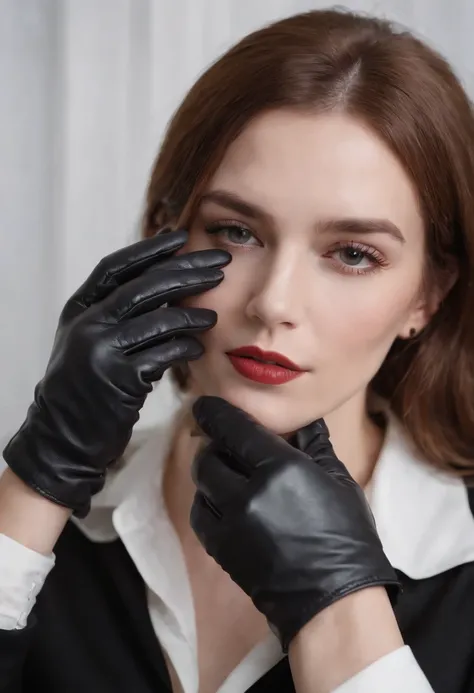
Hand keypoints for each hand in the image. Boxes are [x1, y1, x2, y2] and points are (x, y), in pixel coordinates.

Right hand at [3, 230, 230, 517]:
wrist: (62, 436)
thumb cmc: (84, 386)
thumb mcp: (88, 341)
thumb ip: (116, 314)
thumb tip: (166, 286)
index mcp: (79, 309)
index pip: (117, 266)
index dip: (151, 250)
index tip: (183, 237)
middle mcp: (87, 324)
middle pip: (145, 286)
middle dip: (187, 271)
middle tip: (219, 263)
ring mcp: (101, 351)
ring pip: (159, 320)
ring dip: (192, 313)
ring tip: (214, 312)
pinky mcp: (119, 380)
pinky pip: (163, 355)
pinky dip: (185, 347)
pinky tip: (198, 347)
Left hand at [190, 396, 399, 650]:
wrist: (334, 602)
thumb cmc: (346, 536)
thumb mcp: (338, 480)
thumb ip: (313, 445)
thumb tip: (304, 420)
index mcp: (280, 468)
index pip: (233, 429)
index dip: (215, 413)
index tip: (205, 405)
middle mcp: (247, 492)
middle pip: (209, 457)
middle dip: (213, 446)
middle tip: (226, 445)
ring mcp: (230, 523)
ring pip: (201, 486)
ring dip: (210, 475)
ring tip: (228, 475)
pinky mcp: (221, 549)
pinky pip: (200, 517)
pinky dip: (206, 504)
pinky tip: (223, 503)